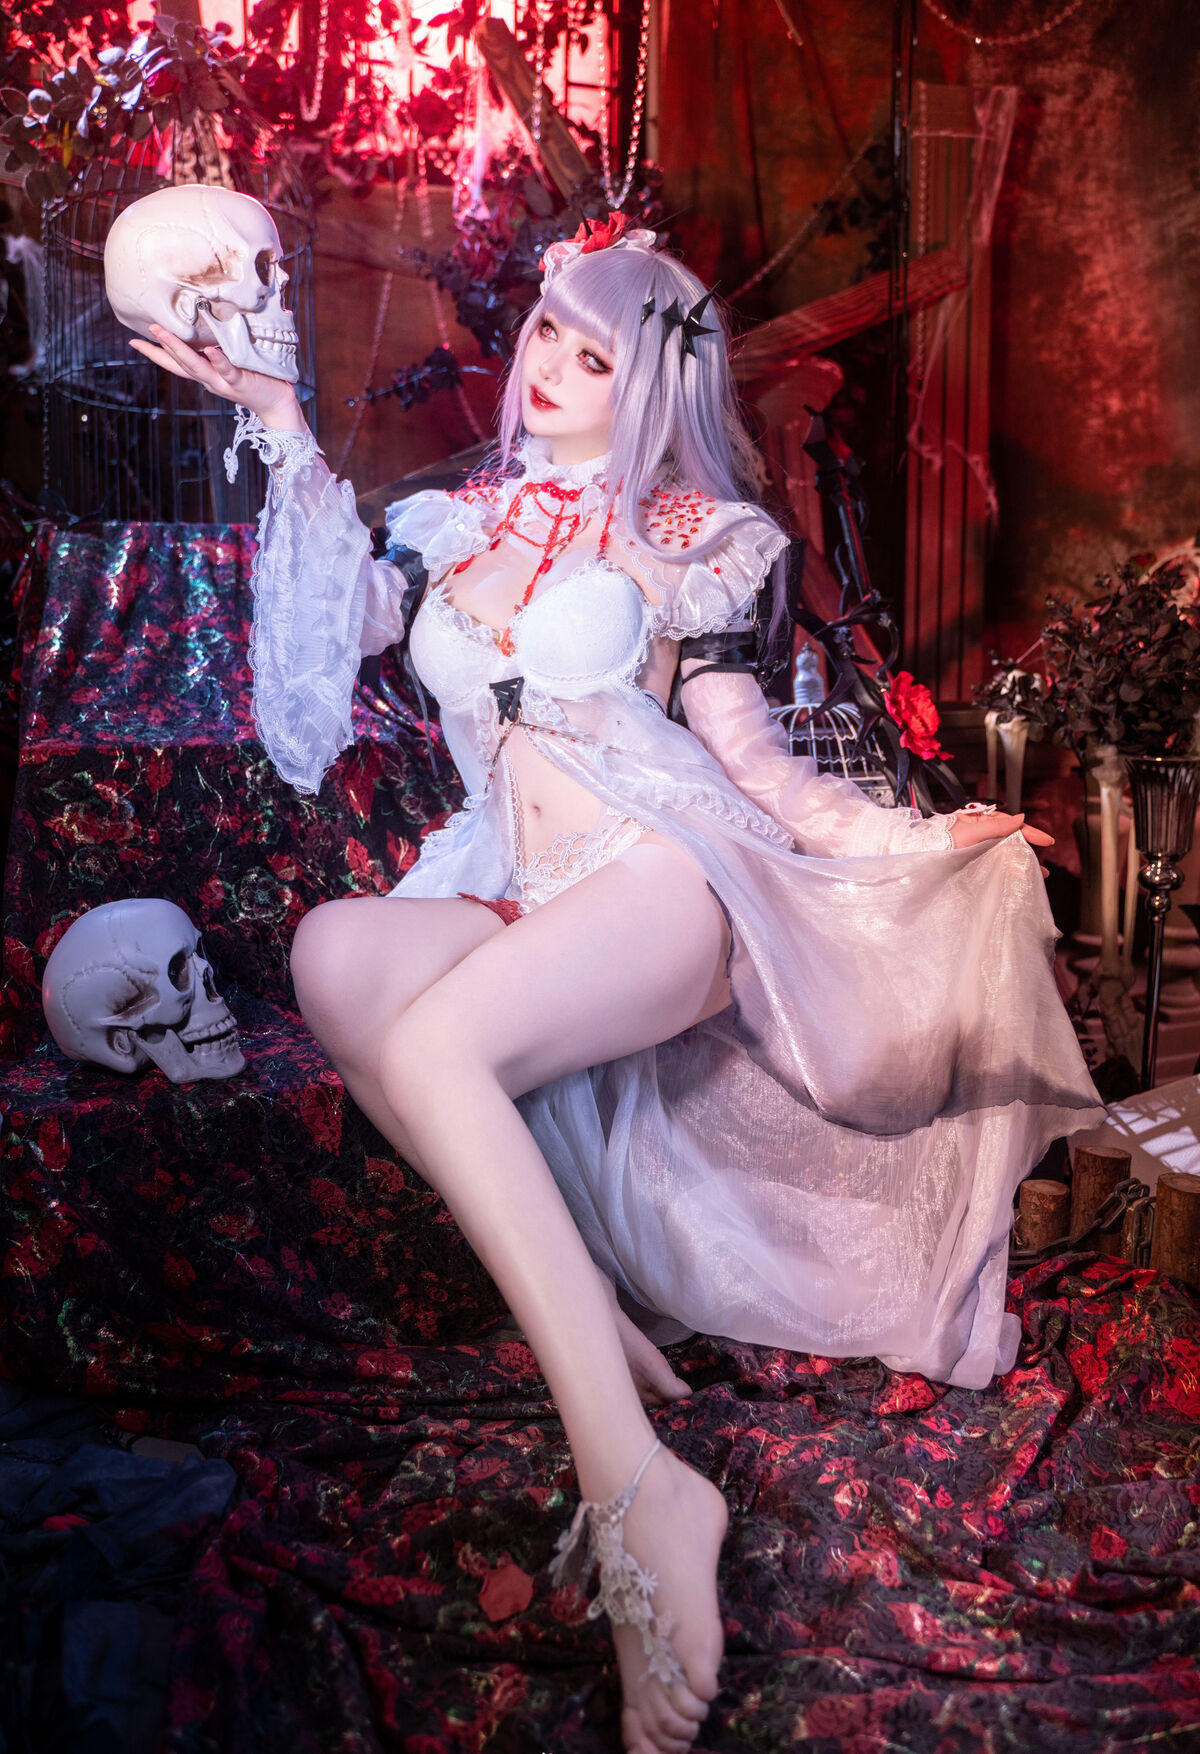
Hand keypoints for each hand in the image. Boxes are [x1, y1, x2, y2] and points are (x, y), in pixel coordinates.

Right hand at [128, 323, 303, 429]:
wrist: (276, 403)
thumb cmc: (255, 377)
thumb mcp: (229, 363)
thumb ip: (216, 350)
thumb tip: (205, 327)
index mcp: (204, 374)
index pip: (174, 363)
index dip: (154, 353)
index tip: (133, 341)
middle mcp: (208, 380)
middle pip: (179, 363)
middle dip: (161, 346)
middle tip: (147, 327)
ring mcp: (223, 382)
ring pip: (196, 367)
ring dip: (179, 349)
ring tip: (164, 332)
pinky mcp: (241, 382)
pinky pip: (227, 371)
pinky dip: (218, 361)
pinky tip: (210, 350)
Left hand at [950, 808, 1052, 876]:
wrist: (920, 856)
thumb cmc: (940, 841)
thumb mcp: (970, 832)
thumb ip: (995, 827)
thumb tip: (1020, 819)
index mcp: (980, 822)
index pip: (1011, 825)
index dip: (1030, 833)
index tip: (1047, 840)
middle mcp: (980, 835)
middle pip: (1010, 841)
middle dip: (1028, 852)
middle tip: (1043, 866)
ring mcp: (976, 850)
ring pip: (1004, 854)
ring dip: (1019, 863)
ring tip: (1033, 875)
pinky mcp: (972, 864)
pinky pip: (994, 865)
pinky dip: (1006, 870)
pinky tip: (1013, 878)